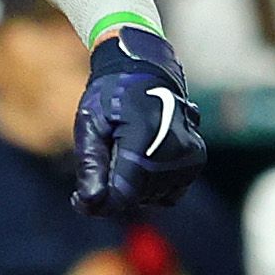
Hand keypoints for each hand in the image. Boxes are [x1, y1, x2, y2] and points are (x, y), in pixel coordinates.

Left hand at [70, 28, 204, 216]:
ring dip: (132, 186)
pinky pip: (168, 194)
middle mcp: (175, 150)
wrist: (146, 71)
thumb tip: (91, 203)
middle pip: (135, 197)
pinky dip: (151, 186)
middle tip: (104, 156)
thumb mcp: (90, 124)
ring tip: (125, 150)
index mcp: (146, 137)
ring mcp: (190, 157)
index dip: (97, 202)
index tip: (78, 198)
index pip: (123, 193)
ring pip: (150, 198)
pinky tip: (141, 160)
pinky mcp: (196, 161)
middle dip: (112, 189)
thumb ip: (90, 164)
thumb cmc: (112, 95)